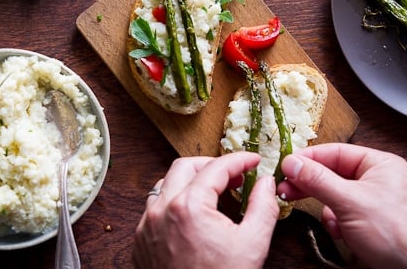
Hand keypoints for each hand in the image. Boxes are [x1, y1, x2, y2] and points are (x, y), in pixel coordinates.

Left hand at [133, 152, 278, 268]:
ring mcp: (146, 226)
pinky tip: (194, 216)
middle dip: (212, 165)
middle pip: (184, 167)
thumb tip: (266, 183)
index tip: (253, 161)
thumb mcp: (252, 245)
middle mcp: (161, 211)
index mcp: (188, 207)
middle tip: (235, 175)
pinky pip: (155, 208)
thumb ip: (263, 207)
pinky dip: (175, 202)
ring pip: (166, 185)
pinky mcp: (140, 241)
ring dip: (190, 182)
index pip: (216, 168)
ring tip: (215, 194)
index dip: (239, 160)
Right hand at [276, 143, 406, 268]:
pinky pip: (342, 213)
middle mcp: (377, 179)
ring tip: (330, 221)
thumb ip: (318, 180)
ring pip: (335, 196)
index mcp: (380, 164)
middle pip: (333, 173)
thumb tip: (292, 162)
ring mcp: (373, 201)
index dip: (309, 158)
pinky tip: (342, 232)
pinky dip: (337, 223)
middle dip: (311, 184)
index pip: (336, 152)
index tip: (286, 165)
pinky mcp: (369, 220)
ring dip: (328, 209)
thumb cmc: (395, 233)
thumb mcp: (349, 202)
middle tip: (286, 189)